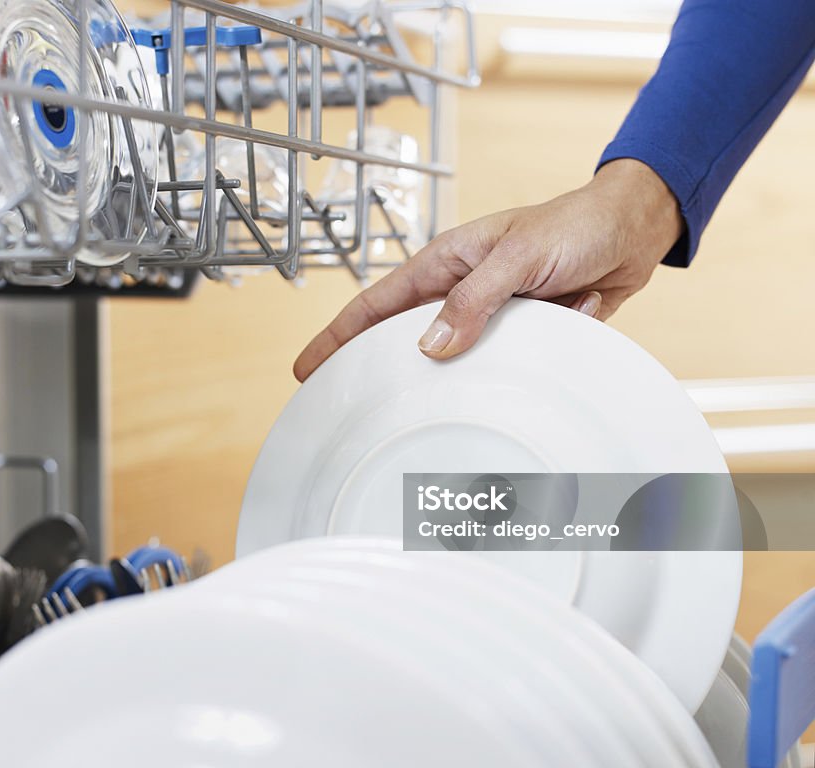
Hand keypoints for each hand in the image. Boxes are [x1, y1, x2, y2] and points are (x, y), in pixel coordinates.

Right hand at [293, 159, 683, 381]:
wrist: (634, 230)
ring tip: (416, 415)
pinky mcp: (523, 334)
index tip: (307, 369)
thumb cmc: (574, 224)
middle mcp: (461, 292)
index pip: (375, 305)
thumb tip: (429, 346)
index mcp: (445, 263)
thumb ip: (473, 300)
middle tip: (349, 408)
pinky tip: (502, 377)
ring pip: (453, 359)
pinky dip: (502, 374)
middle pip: (404, 338)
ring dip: (445, 379)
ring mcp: (490, 316)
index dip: (336, 338)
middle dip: (378, 369)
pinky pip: (501, 365)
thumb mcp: (518, 258)